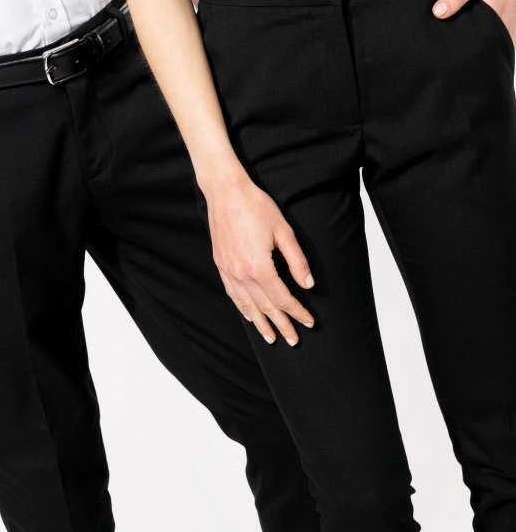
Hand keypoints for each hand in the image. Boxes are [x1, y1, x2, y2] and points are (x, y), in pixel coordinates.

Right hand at [203, 172, 315, 345]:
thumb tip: (308, 284)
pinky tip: (249, 315)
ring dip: (260, 323)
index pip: (282, 298)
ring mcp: (228, 270)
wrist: (226, 191)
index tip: (309, 322)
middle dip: (281, 325)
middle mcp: (241, 273)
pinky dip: (242, 308)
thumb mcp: (283, 231)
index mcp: (259, 267)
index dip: (297, 312)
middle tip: (293, 340)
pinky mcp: (221, 264)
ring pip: (247, 305)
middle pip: (265, 307)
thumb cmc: (256, 206)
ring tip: (270, 338)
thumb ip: (296, 260)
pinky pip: (232, 294)